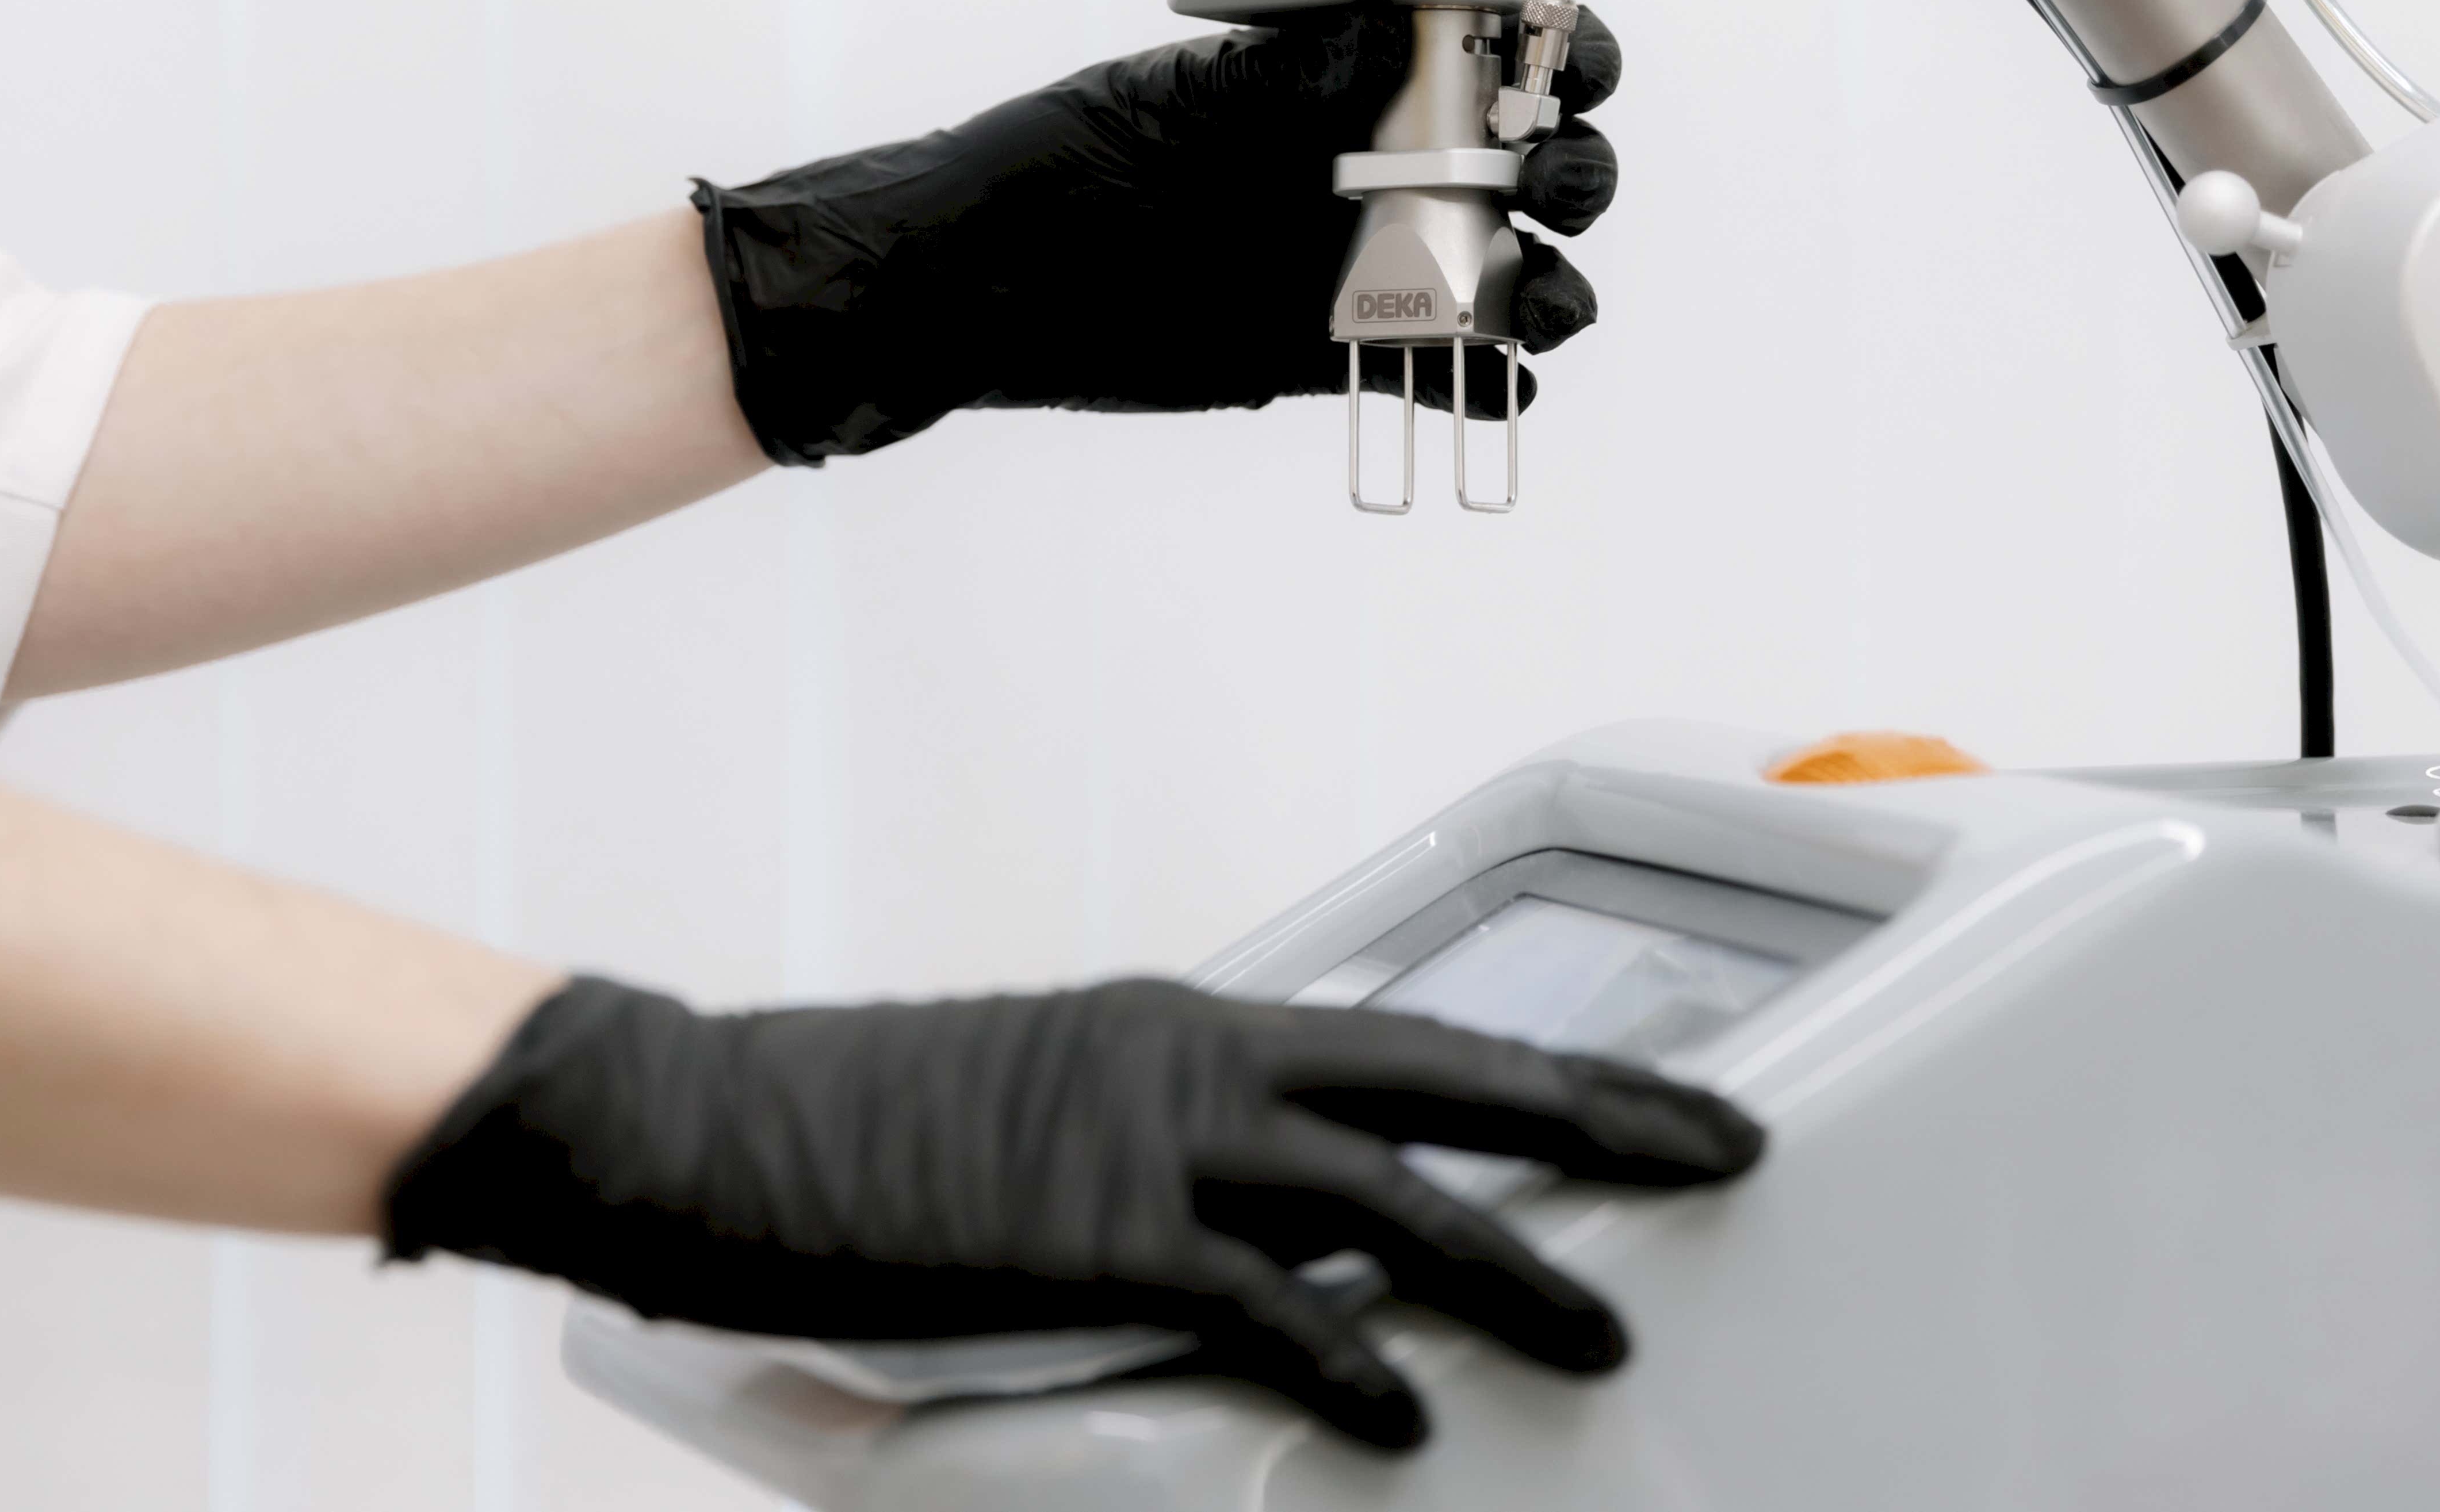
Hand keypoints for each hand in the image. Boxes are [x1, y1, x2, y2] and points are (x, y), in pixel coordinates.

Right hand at [383, 974, 1758, 1448]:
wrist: (715, 1124)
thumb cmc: (863, 1123)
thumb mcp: (1045, 1104)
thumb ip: (1161, 1146)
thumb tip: (1255, 1221)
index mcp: (1187, 1024)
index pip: (1410, 1039)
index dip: (1542, 1068)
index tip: (1641, 1091)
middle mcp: (1195, 1061)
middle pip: (1446, 1082)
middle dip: (1599, 1116)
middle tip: (1724, 1147)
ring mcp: (1153, 1146)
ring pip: (1391, 1200)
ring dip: (1511, 1266)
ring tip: (1610, 1324)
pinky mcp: (1097, 1242)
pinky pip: (1267, 1311)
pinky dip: (1349, 1363)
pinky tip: (1408, 1415)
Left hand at [692, 2, 1623, 462]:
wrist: (977, 290)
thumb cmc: (1051, 169)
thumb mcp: (1168, 105)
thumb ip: (1285, 80)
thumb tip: (1398, 29)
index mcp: (1335, 76)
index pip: (1481, 46)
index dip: (1556, 49)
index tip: (1575, 59)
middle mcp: (1365, 162)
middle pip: (1522, 160)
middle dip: (1574, 166)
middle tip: (1552, 181)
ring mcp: (1357, 259)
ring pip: (1505, 274)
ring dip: (1556, 290)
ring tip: (1548, 308)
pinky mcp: (1327, 351)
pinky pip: (1436, 373)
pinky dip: (1486, 391)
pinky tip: (1502, 395)